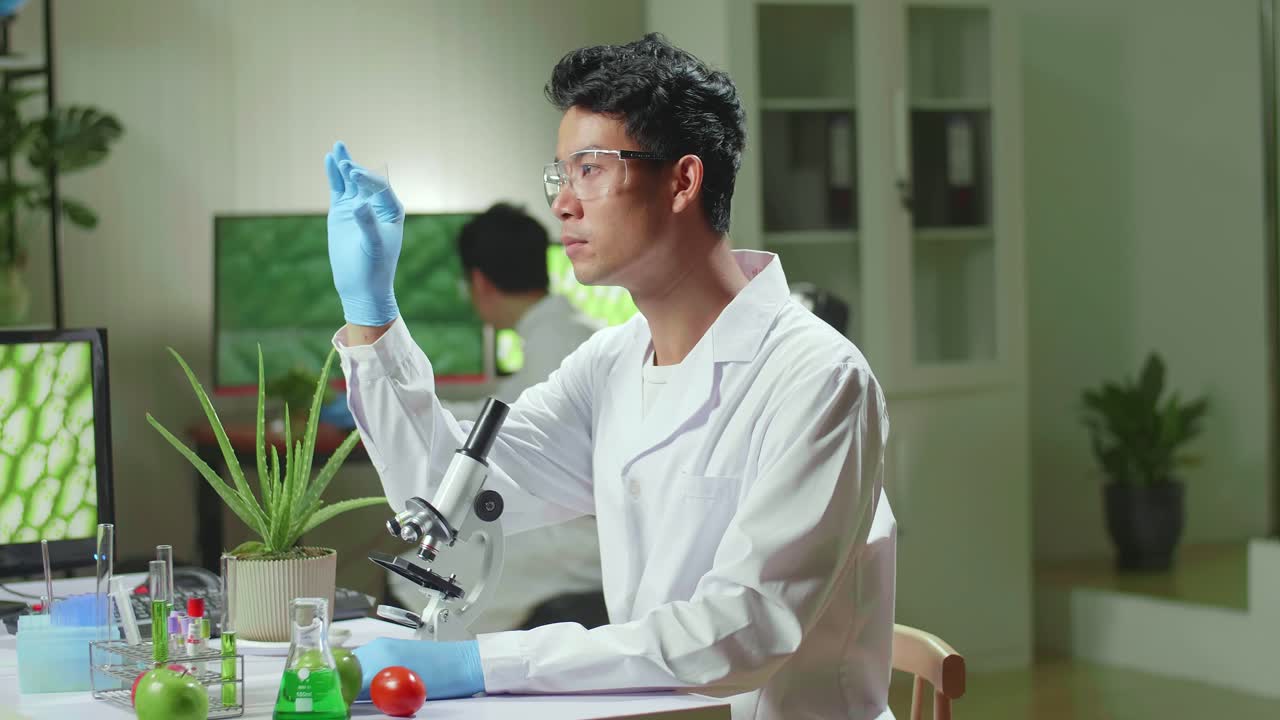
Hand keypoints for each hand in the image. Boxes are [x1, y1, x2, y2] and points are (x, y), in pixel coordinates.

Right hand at [325, 140, 403, 326]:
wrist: (361, 286)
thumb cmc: (374, 268)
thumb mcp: (373, 246)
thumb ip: (368, 224)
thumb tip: (360, 204)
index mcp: (391, 210)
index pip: (380, 187)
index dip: (367, 178)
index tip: (353, 174)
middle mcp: (376, 205)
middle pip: (365, 179)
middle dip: (354, 167)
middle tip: (343, 154)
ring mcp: (358, 206)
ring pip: (350, 181)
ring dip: (344, 164)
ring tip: (338, 146)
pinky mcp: (343, 212)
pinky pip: (338, 189)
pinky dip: (334, 175)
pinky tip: (329, 160)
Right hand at [352, 637, 485, 700]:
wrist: (466, 662)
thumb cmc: (444, 677)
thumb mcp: (406, 692)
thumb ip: (377, 694)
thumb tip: (353, 701)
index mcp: (381, 656)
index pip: (345, 676)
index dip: (340, 693)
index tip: (340, 705)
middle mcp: (379, 647)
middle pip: (348, 669)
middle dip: (346, 687)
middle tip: (350, 704)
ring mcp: (384, 645)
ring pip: (356, 666)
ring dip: (356, 681)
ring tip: (370, 695)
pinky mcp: (391, 648)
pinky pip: (368, 663)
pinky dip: (367, 675)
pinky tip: (379, 685)